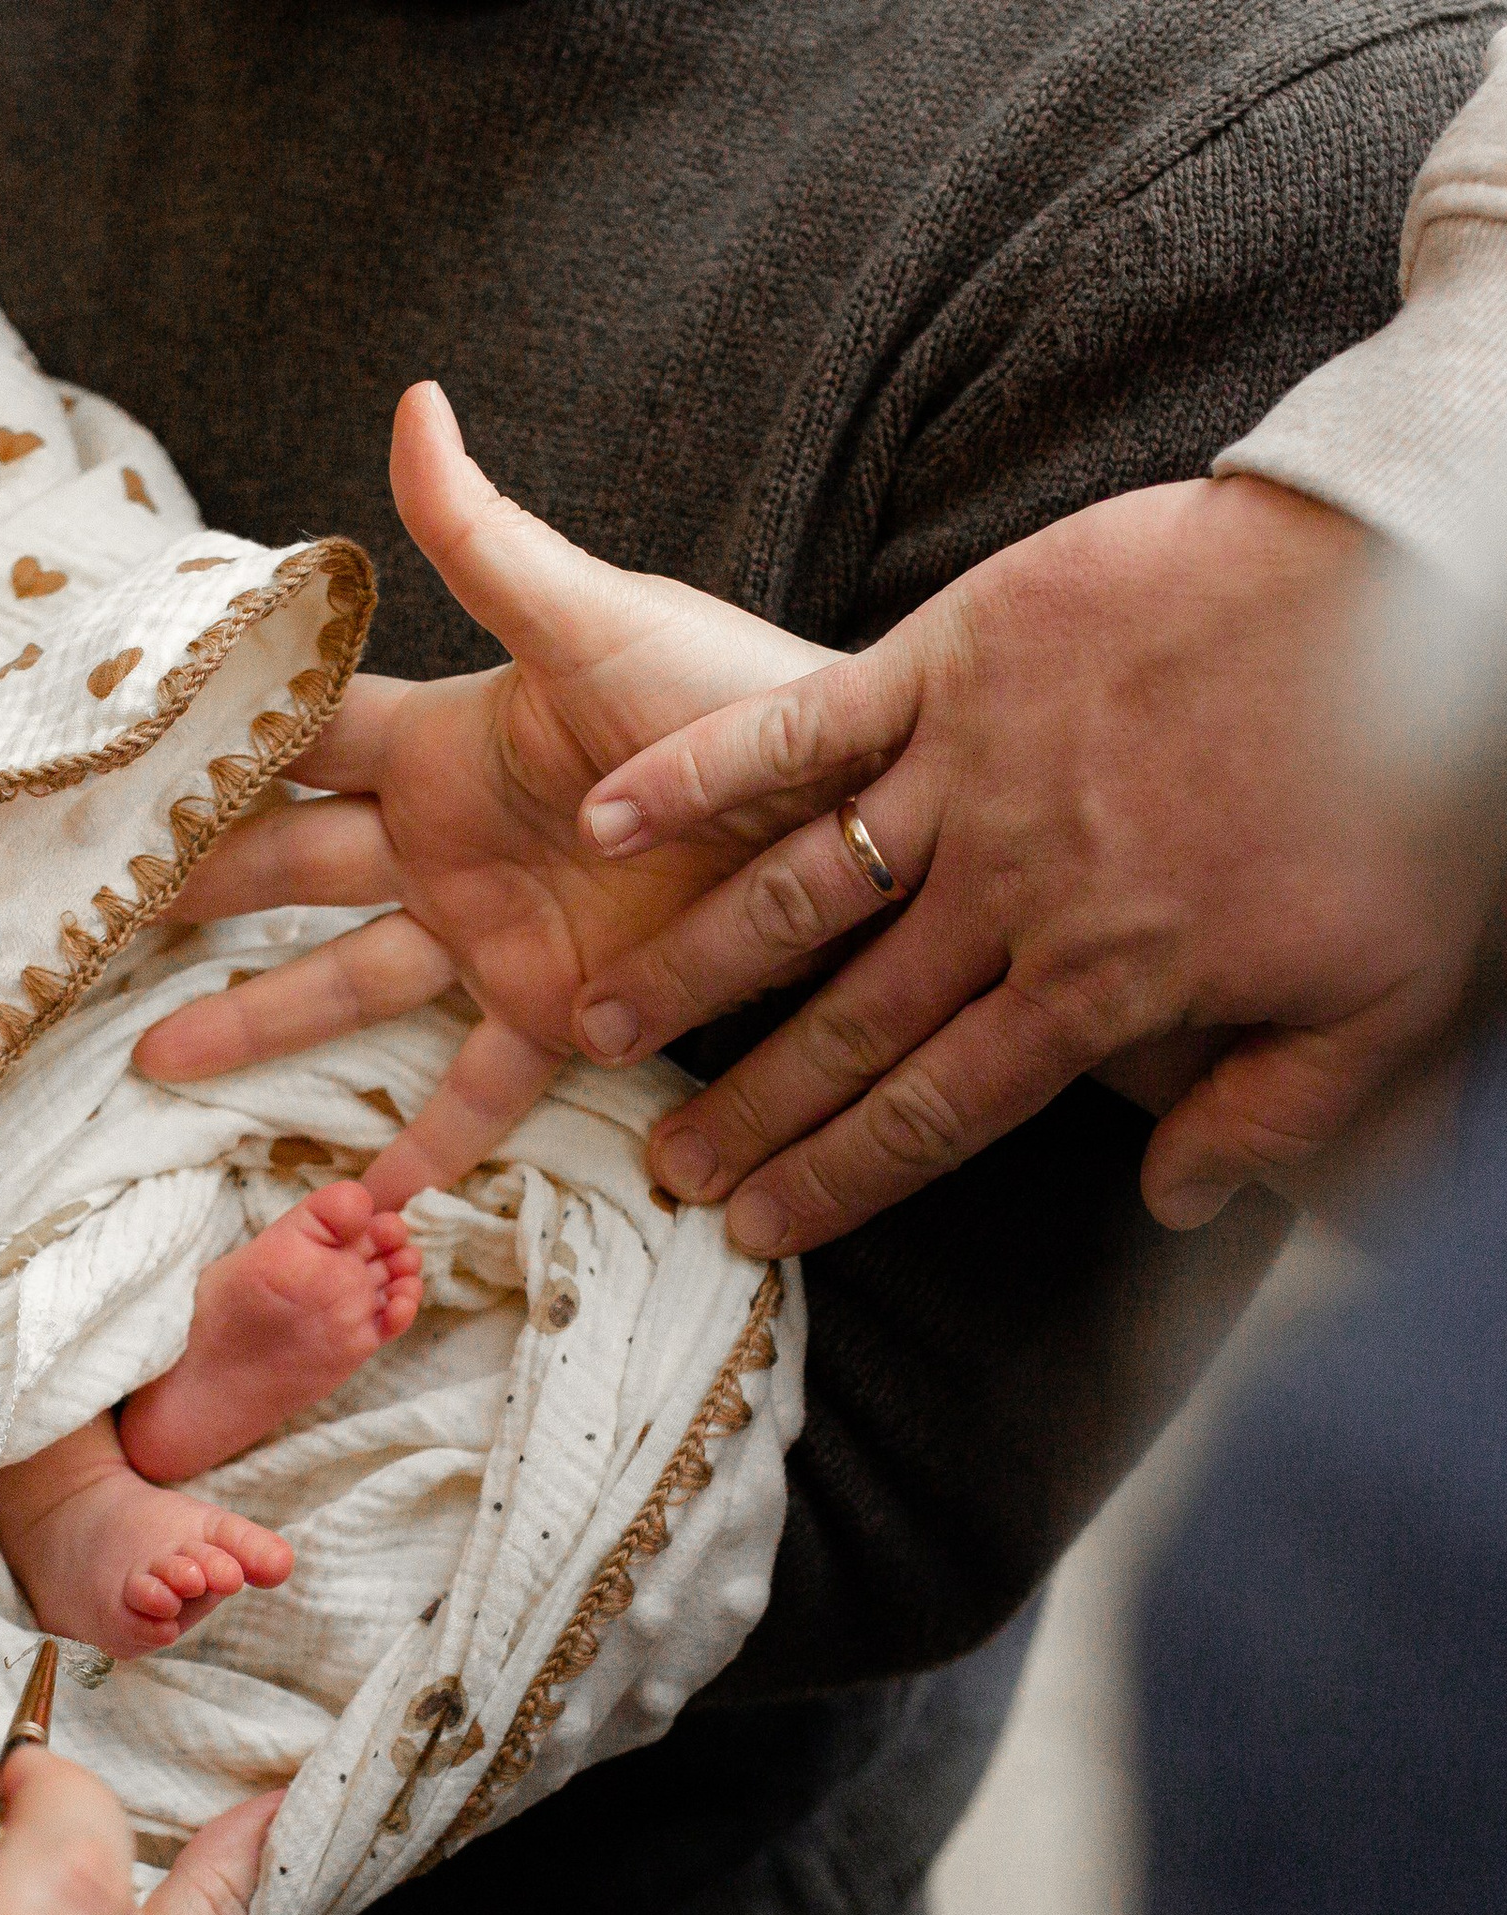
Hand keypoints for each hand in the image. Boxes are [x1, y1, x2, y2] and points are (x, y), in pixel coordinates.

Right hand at [133, 381, 832, 1205]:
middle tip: (88, 920)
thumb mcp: (598, 620)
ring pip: (344, 987)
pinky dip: (421, 1147)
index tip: (99, 767)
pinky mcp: (551, 1014)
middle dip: (191, 892)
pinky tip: (360, 1201)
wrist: (854, 802)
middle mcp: (443, 845)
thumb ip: (489, 544)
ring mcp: (489, 936)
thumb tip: (413, 406)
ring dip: (255, 1025)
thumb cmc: (732, 693)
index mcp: (440, 745)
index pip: (294, 744)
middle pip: (287, 871)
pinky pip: (473, 1091)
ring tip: (157, 1064)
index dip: (203, 751)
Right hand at [571, 476, 1501, 1246]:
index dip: (841, 1177)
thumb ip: (1280, 1111)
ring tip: (603, 1023)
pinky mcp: (948, 663)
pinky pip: (799, 731)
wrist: (1410, 579)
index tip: (759, 1230)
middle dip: (753, 1109)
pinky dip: (699, 773)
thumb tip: (1177, 1204)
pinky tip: (605, 815)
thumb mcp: (1393, 989)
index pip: (940, 1110)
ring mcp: (966, 777)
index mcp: (1102, 983)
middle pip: (849, 1026)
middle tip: (668, 1165)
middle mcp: (1007, 899)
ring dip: (693, 967)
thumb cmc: (1416, 781)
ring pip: (796, 896)